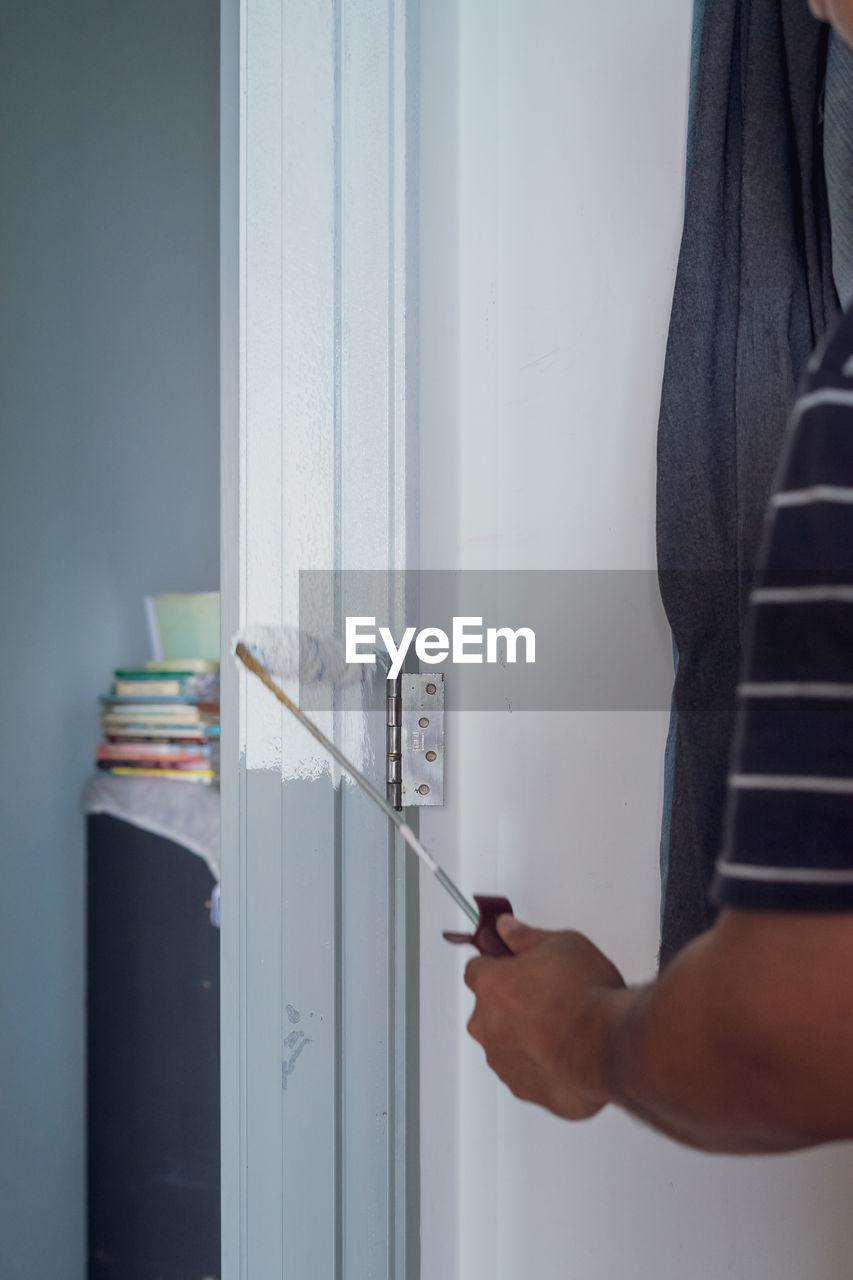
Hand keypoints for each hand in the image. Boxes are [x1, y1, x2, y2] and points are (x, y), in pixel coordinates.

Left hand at [464, 915, 626, 1119]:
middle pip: (488, 1008)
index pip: (476, 969)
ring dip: (524, 1035)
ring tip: (561, 1025)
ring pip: (505, 1043)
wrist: (608, 1046)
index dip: (496, 964)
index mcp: (490, 984)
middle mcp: (488, 1024)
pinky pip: (524, 1072)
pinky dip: (539, 1064)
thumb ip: (526, 937)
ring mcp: (503, 1060)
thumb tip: (508, 929)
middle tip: (545, 993)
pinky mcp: (524, 1089)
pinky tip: (565, 1051)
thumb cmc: (585, 995)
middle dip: (510, 1002)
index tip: (510, 961)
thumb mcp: (561, 944)